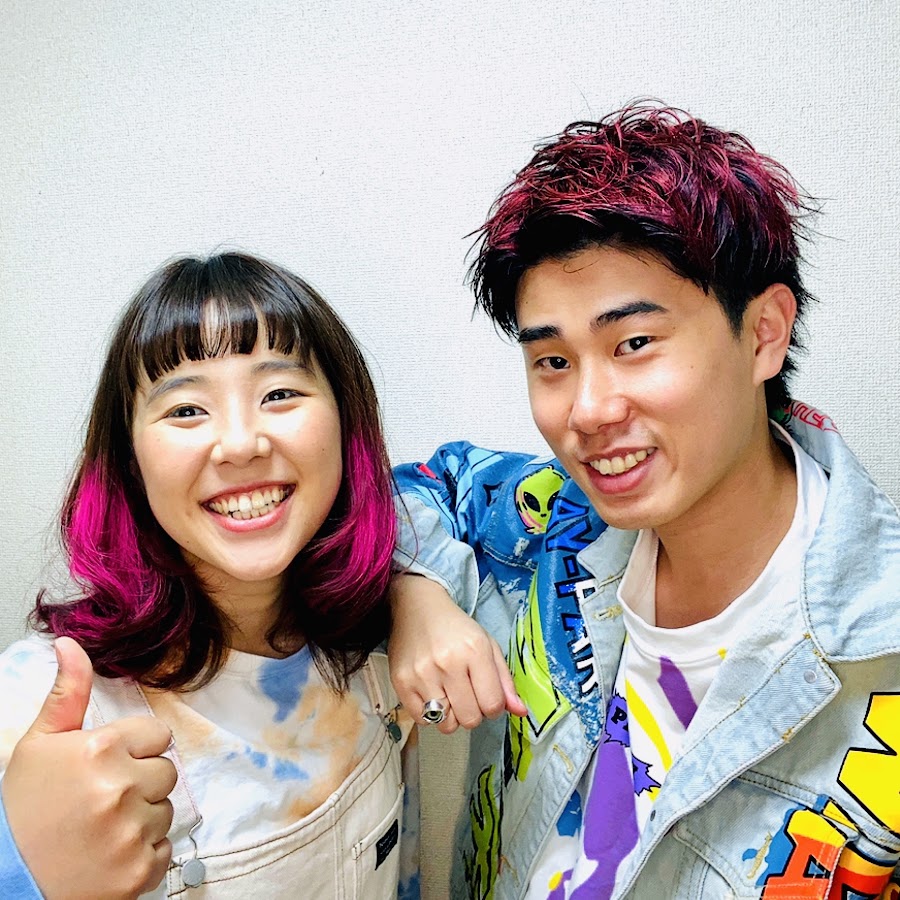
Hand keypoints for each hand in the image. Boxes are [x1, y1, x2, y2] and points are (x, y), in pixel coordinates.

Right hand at [1, 638, 177, 899]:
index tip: (108, 765)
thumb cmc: (24, 808)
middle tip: (102, 799)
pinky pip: (165, 848)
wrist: (9, 879)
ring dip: (142, 817)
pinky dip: (143, 852)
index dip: (134, 749)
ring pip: (166, 810)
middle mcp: (121, 788)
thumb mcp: (40, 745)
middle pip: (166, 771)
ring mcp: (133, 832)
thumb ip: (68, 693)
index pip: (157, 734)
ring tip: (102, 827)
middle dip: (140, 782)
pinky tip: (110, 852)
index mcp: (101, 750)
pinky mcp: (141, 871)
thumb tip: (71, 643)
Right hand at [389, 573, 526, 733]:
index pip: (492, 704)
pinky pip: (422, 721)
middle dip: (473, 712)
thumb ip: (505, 680)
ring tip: (449, 694)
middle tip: (467, 694)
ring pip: (446, 725)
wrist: (417, 607)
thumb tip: (521, 712)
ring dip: (451, 715)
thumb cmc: (455, 628)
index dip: (493, 706)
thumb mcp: (487, 645)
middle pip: (470, 719)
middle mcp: (448, 663)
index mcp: (474, 650)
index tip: (486, 695)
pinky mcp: (401, 682)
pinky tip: (432, 693)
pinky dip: (430, 714)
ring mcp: (422, 674)